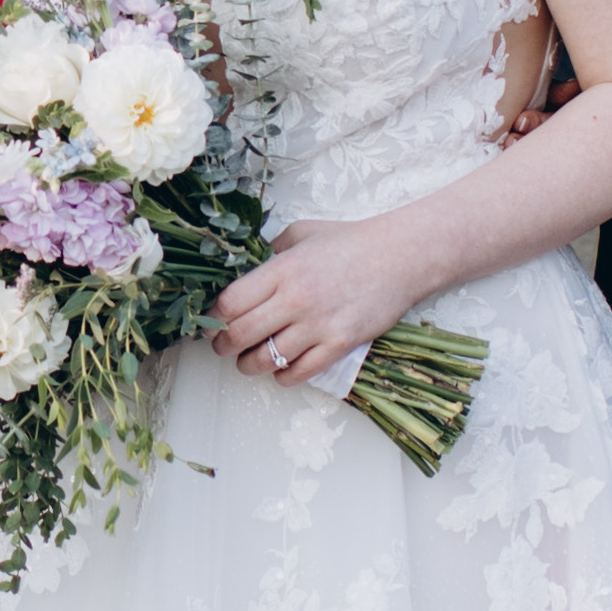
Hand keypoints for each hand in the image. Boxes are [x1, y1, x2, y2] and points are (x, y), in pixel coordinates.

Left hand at [211, 214, 420, 396]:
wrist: (400, 256)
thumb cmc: (350, 242)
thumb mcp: (302, 234)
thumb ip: (271, 252)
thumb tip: (246, 274)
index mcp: (281, 270)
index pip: (229, 304)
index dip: (213, 319)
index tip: (211, 323)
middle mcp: (295, 299)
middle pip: (240, 336)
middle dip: (223, 347)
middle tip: (222, 347)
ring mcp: (318, 325)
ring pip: (266, 360)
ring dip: (249, 366)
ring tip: (248, 361)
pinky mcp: (339, 344)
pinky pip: (299, 373)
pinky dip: (283, 376)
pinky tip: (281, 369)